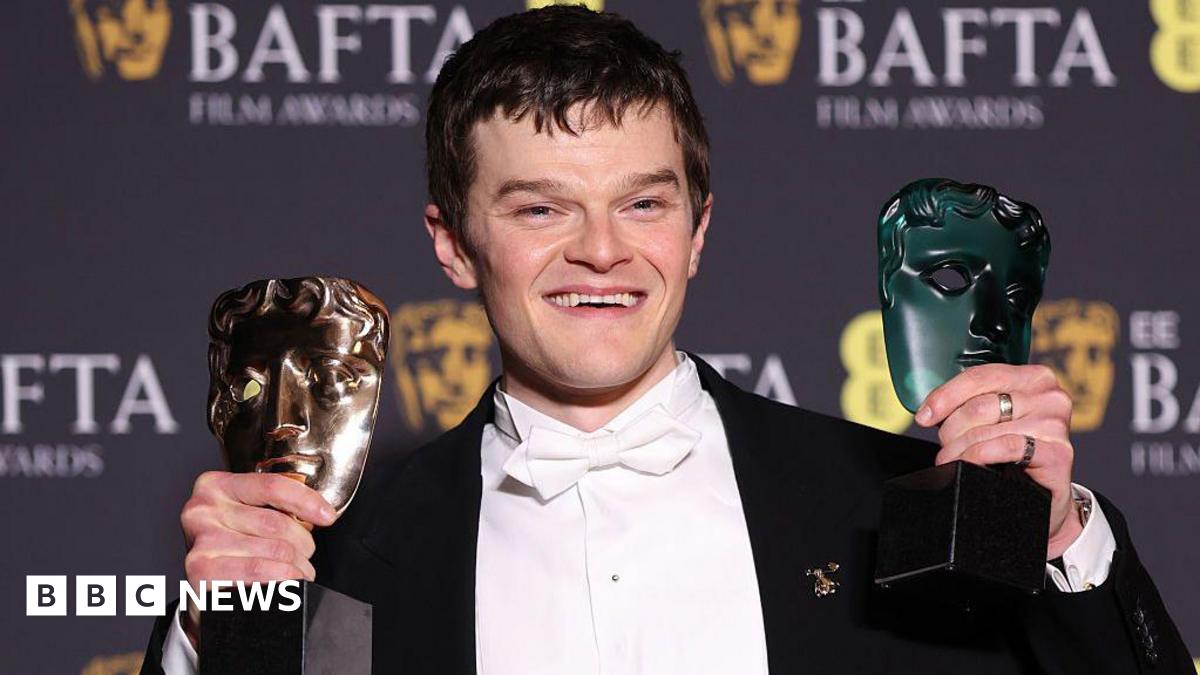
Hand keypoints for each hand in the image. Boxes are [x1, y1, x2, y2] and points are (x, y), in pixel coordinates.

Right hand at [178, 471, 336, 647]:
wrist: (200, 590)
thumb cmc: (231, 549)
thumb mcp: (244, 516)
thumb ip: (273, 506)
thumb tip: (321, 513)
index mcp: (216, 486)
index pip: (272, 486)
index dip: (307, 501)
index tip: (327, 516)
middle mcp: (203, 510)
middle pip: (276, 523)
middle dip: (304, 544)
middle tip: (306, 557)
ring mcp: (200, 541)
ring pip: (274, 551)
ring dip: (297, 568)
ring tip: (298, 574)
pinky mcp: (202, 571)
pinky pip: (260, 573)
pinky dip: (282, 582)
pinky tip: (285, 587)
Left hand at [915, 364, 1082, 560]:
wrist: (1046, 498)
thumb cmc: (1015, 455)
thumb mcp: (997, 421)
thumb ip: (973, 404)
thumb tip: (929, 410)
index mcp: (1033, 378)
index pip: (979, 377)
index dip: (945, 396)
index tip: (924, 416)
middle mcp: (1049, 396)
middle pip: (979, 406)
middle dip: (951, 430)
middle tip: (945, 449)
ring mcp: (1055, 424)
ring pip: (986, 430)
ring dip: (958, 450)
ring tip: (950, 462)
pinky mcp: (1058, 453)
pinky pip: (1006, 447)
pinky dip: (979, 456)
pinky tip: (968, 465)